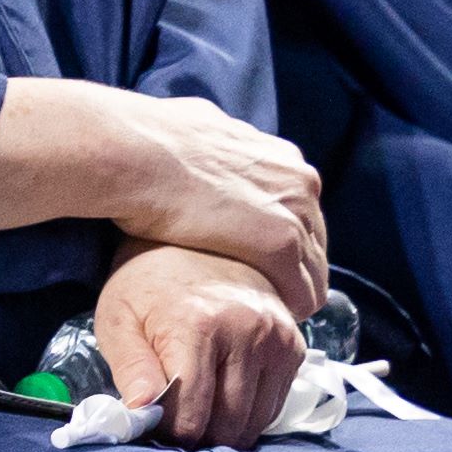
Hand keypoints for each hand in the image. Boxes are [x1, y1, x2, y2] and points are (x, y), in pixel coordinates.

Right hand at [13, 84, 324, 315]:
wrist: (136, 155)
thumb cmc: (151, 144)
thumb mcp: (199, 133)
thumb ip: (218, 152)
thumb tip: (203, 152)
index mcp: (281, 156)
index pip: (302, 211)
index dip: (284, 240)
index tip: (260, 259)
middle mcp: (298, 182)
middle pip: (314, 242)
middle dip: (293, 268)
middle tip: (263, 290)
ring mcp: (293, 213)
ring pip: (314, 271)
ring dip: (292, 292)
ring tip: (263, 311)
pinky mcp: (280, 244)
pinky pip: (302, 292)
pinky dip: (287, 307)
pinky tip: (264, 318)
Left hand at [92, 245, 305, 446]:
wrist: (195, 243)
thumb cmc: (147, 285)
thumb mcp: (119, 320)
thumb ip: (130, 369)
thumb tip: (140, 414)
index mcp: (198, 324)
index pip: (192, 415)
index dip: (169, 435)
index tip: (153, 429)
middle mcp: (247, 331)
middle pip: (228, 424)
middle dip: (198, 437)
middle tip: (175, 426)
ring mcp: (277, 338)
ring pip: (255, 421)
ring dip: (225, 429)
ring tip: (198, 411)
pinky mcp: (294, 345)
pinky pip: (274, 405)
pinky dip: (249, 414)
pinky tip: (223, 398)